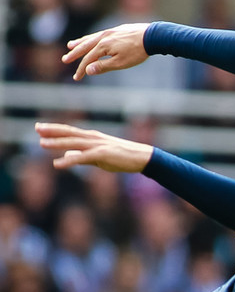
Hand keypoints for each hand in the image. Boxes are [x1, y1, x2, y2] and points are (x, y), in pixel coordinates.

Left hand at [36, 123, 153, 172]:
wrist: (141, 157)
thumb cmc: (121, 157)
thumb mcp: (98, 156)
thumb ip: (81, 156)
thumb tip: (66, 155)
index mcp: (92, 137)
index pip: (70, 131)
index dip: (54, 129)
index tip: (40, 127)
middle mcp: (93, 138)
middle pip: (69, 133)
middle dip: (52, 131)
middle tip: (37, 128)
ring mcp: (98, 145)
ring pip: (74, 143)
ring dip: (57, 143)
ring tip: (42, 144)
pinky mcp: (103, 154)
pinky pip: (83, 158)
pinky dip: (69, 160)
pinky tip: (57, 164)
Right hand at [62, 23, 150, 79]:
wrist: (154, 36)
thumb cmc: (138, 51)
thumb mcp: (120, 63)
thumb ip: (103, 66)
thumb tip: (87, 70)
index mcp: (103, 46)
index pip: (88, 59)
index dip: (81, 70)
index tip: (77, 78)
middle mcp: (104, 36)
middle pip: (85, 46)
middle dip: (75, 53)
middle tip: (65, 59)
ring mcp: (111, 32)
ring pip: (92, 38)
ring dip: (81, 43)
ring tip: (71, 45)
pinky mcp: (118, 30)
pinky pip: (100, 34)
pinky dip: (92, 38)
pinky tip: (93, 39)